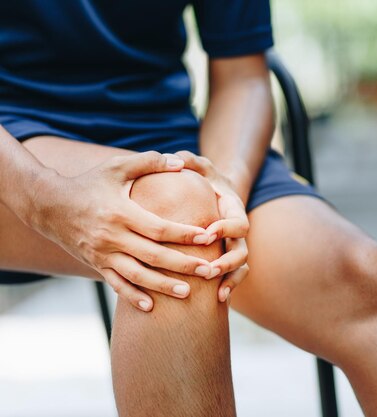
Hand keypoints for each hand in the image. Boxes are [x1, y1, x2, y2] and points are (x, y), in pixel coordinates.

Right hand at [28, 151, 215, 311]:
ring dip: (162, 285)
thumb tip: (180, 161)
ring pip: (136, 275)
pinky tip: (150, 306)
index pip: (158, 228)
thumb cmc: (88, 182)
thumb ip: (149, 162)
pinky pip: (116, 284)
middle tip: (208, 270)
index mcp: (121, 213)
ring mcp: (102, 254)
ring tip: (187, 292)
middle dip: (182, 264)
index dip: (183, 234)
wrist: (48, 204)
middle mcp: (111, 237)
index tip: (206, 237)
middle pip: (152, 255)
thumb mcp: (116, 166)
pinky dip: (132, 296)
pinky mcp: (96, 264)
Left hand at [175, 151, 248, 302]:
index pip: (238, 222)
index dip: (225, 229)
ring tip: (216, 291)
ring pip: (242, 267)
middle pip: (242, 250)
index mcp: (233, 208)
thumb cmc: (200, 178)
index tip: (207, 233)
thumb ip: (189, 161)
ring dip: (229, 279)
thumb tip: (177, 159)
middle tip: (208, 270)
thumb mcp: (197, 165)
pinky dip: (229, 287)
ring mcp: (234, 245)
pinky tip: (218, 299)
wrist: (211, 192)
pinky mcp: (227, 257)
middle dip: (226, 261)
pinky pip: (235, 276)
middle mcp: (237, 230)